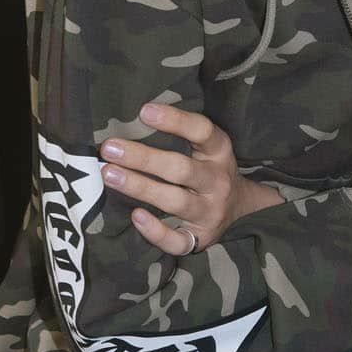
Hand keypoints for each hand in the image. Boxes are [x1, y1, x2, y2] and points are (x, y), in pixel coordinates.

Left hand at [97, 100, 285, 255]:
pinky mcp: (201, 238)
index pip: (202, 131)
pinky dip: (156, 231)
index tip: (144, 111)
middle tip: (110, 148)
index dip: (175, 120)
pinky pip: (177, 240)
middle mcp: (218, 182)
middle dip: (144, 158)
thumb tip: (130, 120)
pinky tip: (136, 216)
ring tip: (110, 174)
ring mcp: (211, 212)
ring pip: (176, 202)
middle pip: (182, 169)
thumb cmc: (209, 170)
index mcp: (220, 153)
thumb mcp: (207, 147)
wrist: (241, 208)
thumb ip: (180, 134)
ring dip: (141, 187)